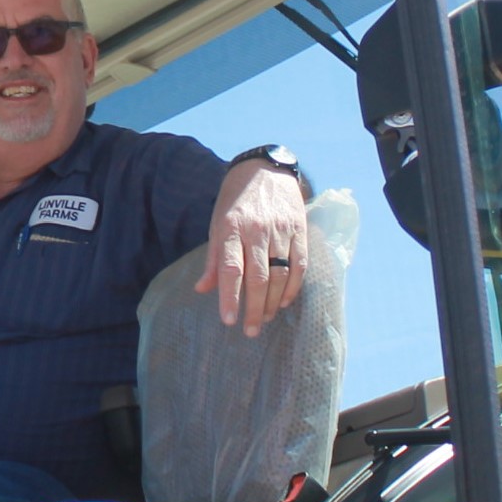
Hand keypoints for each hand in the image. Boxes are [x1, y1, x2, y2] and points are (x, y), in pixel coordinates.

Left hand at [195, 160, 306, 336]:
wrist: (265, 170)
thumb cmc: (235, 202)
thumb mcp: (217, 225)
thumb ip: (214, 259)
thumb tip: (202, 289)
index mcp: (231, 229)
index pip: (231, 269)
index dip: (230, 297)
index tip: (229, 320)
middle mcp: (257, 231)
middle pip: (258, 277)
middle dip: (254, 308)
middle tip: (250, 331)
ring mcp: (281, 230)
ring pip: (281, 275)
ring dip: (274, 302)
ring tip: (265, 318)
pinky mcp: (299, 230)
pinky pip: (300, 265)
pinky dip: (293, 288)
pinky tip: (285, 302)